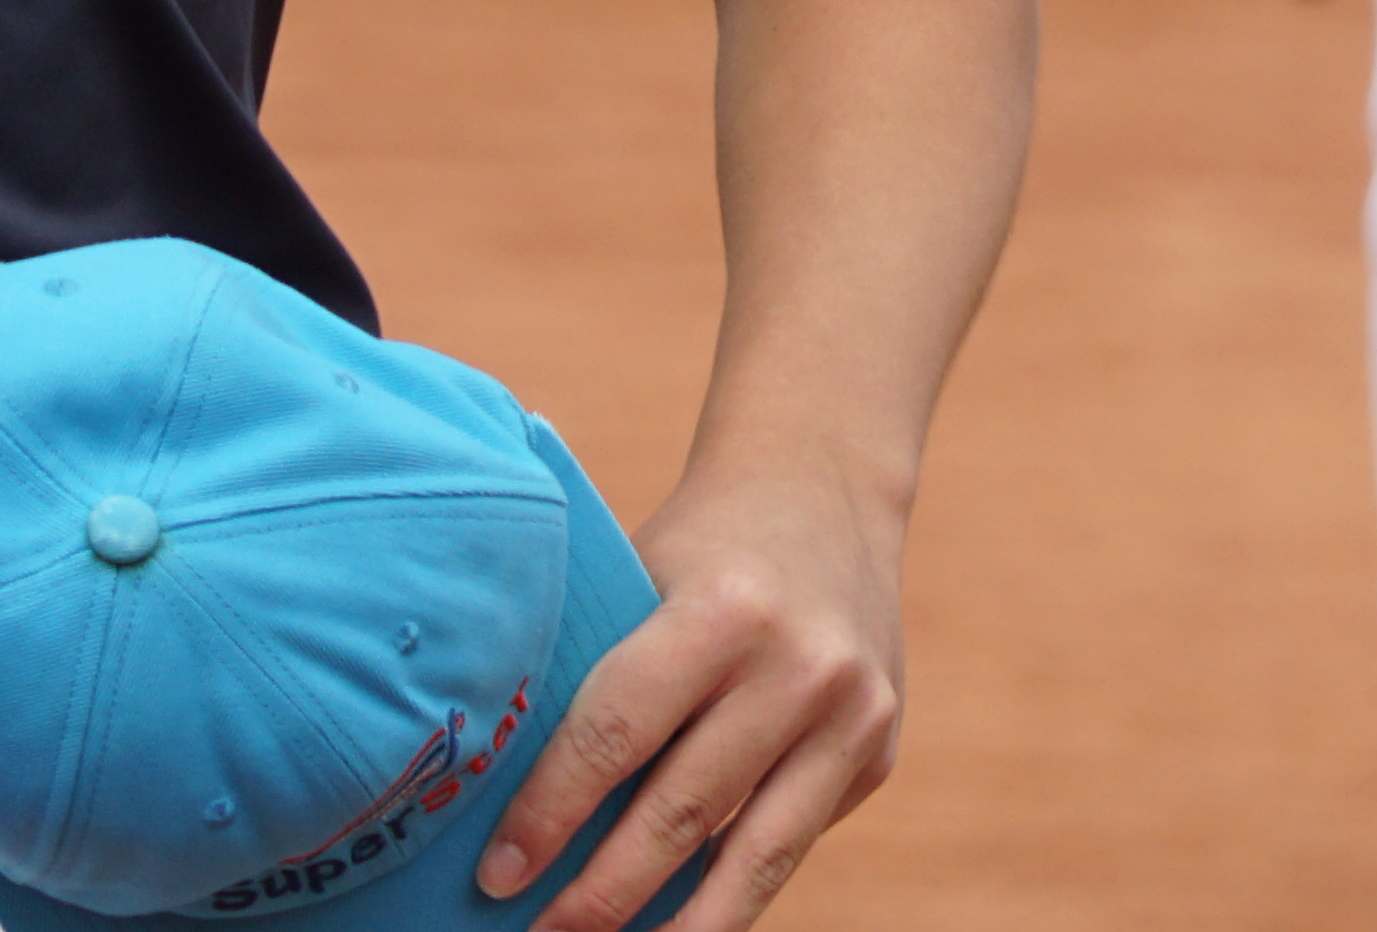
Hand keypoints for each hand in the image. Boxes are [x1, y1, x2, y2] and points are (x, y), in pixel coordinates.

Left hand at [480, 449, 909, 931]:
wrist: (827, 488)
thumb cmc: (700, 544)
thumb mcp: (643, 573)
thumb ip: (599, 674)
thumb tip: (508, 804)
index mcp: (724, 608)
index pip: (617, 733)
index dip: (549, 814)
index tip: (497, 876)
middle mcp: (801, 666)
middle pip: (681, 814)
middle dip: (601, 896)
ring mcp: (853, 716)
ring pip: (753, 859)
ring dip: (676, 928)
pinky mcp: (879, 754)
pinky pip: (790, 843)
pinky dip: (729, 890)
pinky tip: (678, 919)